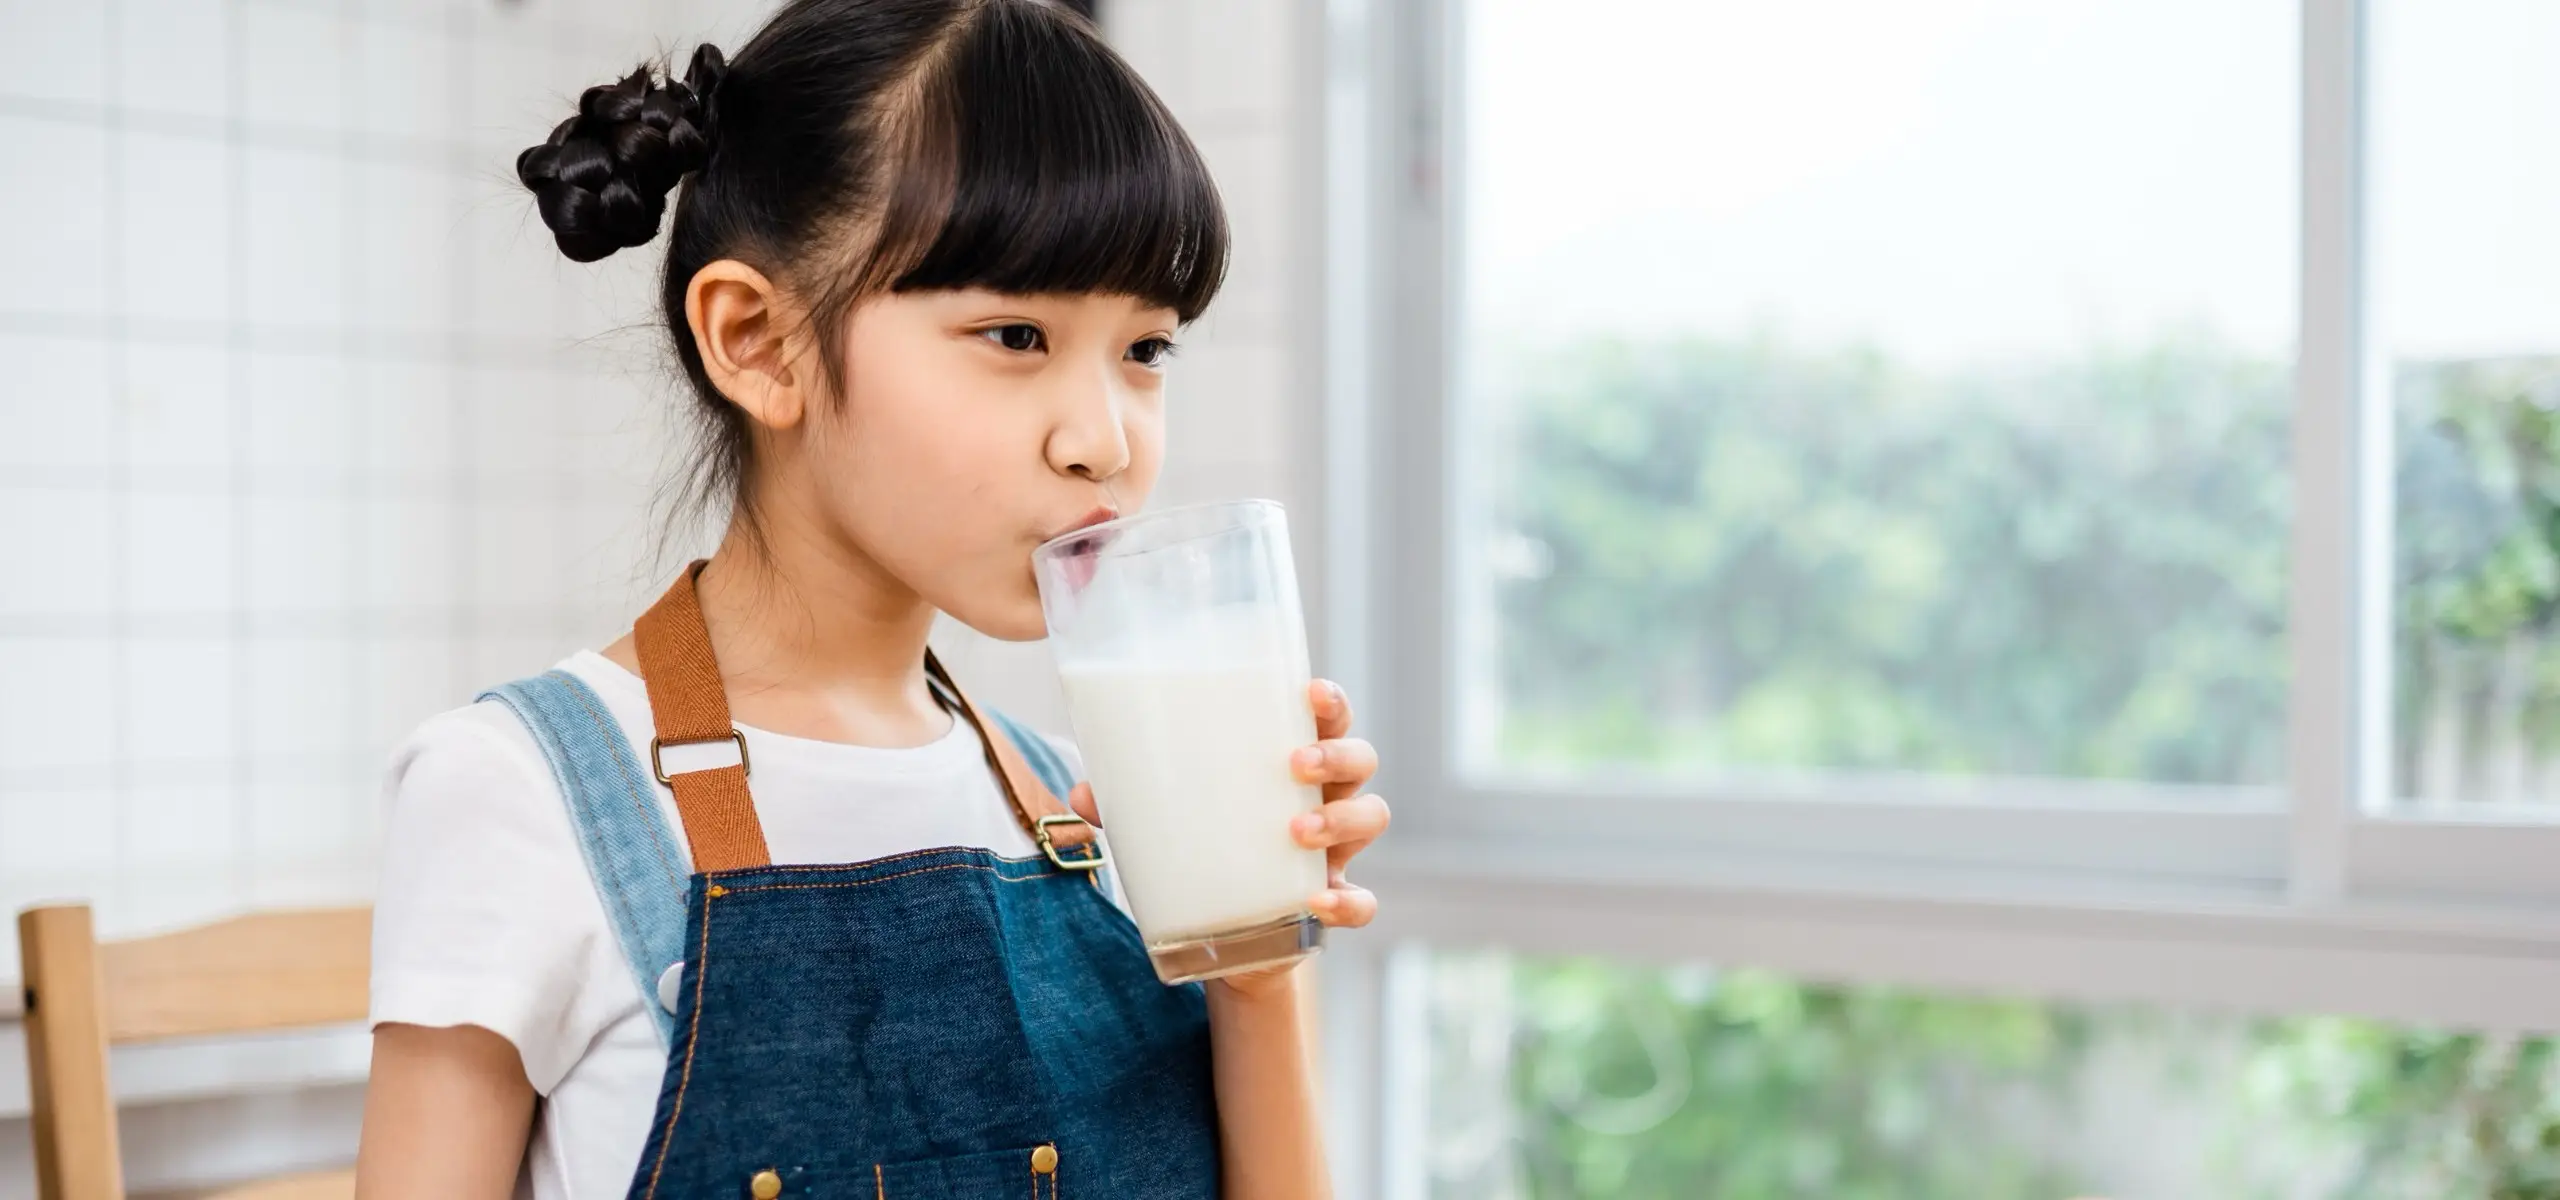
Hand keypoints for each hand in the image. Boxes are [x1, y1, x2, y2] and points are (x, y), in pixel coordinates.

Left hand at [1064, 678, 1388, 993]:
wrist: (1227, 942)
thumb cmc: (1206, 850)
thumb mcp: (1169, 822)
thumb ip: (1128, 804)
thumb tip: (1079, 793)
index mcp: (1293, 764)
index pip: (1328, 718)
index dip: (1330, 702)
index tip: (1310, 692)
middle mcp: (1325, 799)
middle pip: (1361, 759)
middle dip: (1336, 756)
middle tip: (1294, 765)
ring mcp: (1335, 853)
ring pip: (1372, 817)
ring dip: (1341, 819)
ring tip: (1297, 828)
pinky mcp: (1331, 906)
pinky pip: (1362, 903)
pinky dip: (1348, 903)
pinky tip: (1318, 903)